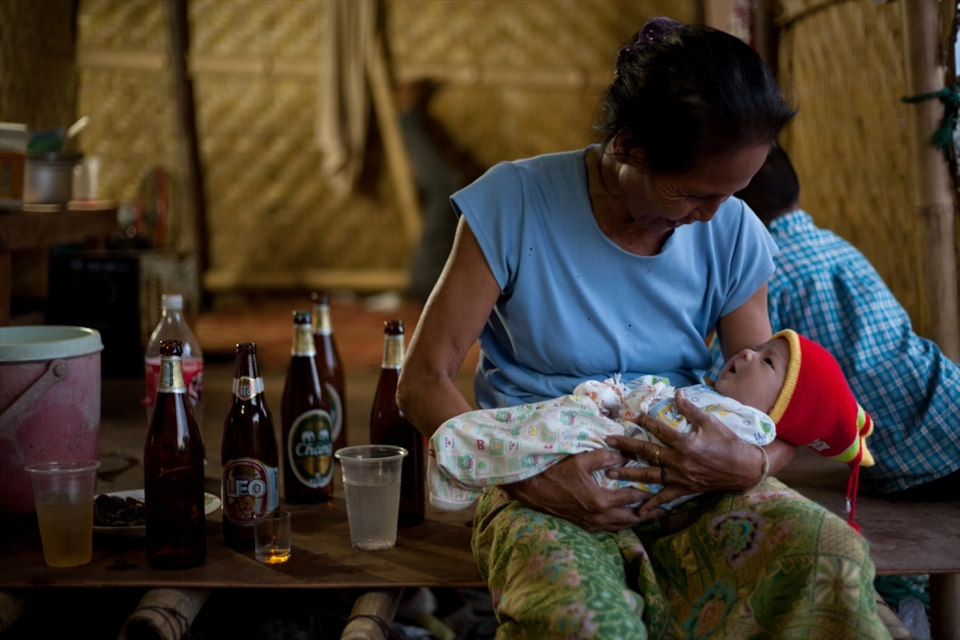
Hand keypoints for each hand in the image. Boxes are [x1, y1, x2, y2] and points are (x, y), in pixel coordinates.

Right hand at [500, 449, 651, 531]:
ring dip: (637, 521)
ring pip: (622, 526)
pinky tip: (626, 519)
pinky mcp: (585, 526)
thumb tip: (625, 454)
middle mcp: (600, 517)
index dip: (649, 493)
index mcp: (601, 500)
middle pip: (632, 519)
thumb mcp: (581, 460)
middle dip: (649, 514)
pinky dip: (622, 524)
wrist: (534, 491)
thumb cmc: (556, 474)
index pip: (632, 498)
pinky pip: (610, 529)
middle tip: (664, 509)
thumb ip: (604, 457)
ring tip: (650, 515)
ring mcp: (592, 524)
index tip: (662, 488)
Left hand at [604, 388, 766, 521]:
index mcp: (684, 443)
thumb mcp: (710, 422)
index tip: (633, 416)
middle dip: (626, 446)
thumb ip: (690, 409)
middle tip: (608, 441)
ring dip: (628, 473)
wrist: (744, 468)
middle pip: (647, 452)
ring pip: (649, 475)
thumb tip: (676, 393)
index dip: (645, 421)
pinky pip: (665, 498)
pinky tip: (637, 510)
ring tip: (610, 471)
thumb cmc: (728, 442)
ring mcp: (680, 477)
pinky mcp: (685, 489)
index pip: (659, 430)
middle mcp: (678, 461)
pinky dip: (651, 504)